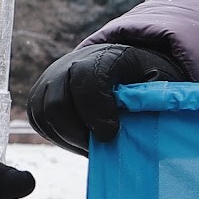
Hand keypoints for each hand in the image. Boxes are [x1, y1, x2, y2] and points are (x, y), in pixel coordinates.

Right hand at [26, 40, 178, 153]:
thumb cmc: (147, 82)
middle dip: (78, 132)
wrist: (126, 68)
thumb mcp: (160, 86)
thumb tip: (140, 127)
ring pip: (43, 115)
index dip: (96, 109)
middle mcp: (71, 62)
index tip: (111, 132)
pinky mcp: (40, 94)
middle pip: (57, 102)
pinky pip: (38, 120)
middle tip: (102, 143)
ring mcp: (51, 77)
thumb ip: (150, 102)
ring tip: (93, 144)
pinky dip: (57, 136)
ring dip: (67, 137)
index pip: (87, 77)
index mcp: (107, 55)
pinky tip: (80, 138)